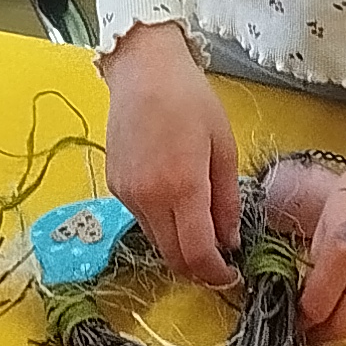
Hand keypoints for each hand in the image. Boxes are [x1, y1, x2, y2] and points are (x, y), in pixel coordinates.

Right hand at [102, 25, 240, 286]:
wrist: (143, 70)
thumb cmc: (190, 100)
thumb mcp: (223, 148)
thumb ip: (227, 200)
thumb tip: (229, 241)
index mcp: (182, 188)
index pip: (197, 254)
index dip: (216, 274)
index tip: (232, 275)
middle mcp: (148, 199)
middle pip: (172, 258)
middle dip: (198, 269)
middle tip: (219, 262)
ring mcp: (126, 195)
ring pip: (156, 242)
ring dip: (179, 247)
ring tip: (200, 228)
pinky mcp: (114, 187)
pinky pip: (142, 220)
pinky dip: (162, 224)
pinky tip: (176, 201)